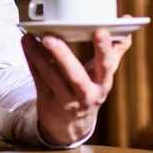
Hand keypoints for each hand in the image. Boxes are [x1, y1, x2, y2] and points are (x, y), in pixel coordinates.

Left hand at [21, 27, 131, 145]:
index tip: (101, 30)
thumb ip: (114, 52)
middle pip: (75, 76)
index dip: (105, 49)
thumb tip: (127, 26)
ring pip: (51, 76)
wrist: (71, 127)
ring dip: (38, 55)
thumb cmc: (88, 92)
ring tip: (29, 37)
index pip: (106, 65)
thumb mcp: (103, 77)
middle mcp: (86, 94)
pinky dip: (31, 61)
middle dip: (62, 56)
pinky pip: (38, 79)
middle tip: (49, 37)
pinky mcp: (48, 102)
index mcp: (102, 84)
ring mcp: (66, 100)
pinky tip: (26, 45)